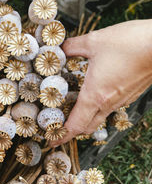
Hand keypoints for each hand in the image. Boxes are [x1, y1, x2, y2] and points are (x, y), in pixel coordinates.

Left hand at [51, 20, 151, 146]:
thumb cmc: (130, 43)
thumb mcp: (93, 42)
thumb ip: (72, 47)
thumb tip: (59, 48)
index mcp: (95, 95)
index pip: (75, 125)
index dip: (62, 135)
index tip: (51, 141)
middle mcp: (109, 103)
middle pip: (87, 126)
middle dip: (72, 130)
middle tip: (58, 126)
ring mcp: (123, 100)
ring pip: (100, 117)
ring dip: (85, 118)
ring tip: (72, 109)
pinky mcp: (132, 93)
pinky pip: (112, 107)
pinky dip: (99, 107)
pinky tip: (94, 93)